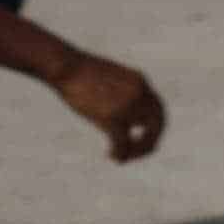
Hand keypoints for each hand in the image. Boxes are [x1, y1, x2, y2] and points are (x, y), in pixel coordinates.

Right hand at [50, 54, 164, 161]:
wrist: (65, 66)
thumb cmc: (78, 70)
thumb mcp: (105, 77)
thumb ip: (116, 90)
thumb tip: (113, 103)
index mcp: (140, 82)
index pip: (157, 108)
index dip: (152, 125)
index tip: (139, 135)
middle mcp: (140, 94)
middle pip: (158, 122)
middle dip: (150, 140)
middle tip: (136, 152)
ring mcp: (128, 105)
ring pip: (147, 135)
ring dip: (137, 150)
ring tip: (123, 157)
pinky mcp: (112, 117)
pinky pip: (124, 142)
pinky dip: (122, 153)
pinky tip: (113, 157)